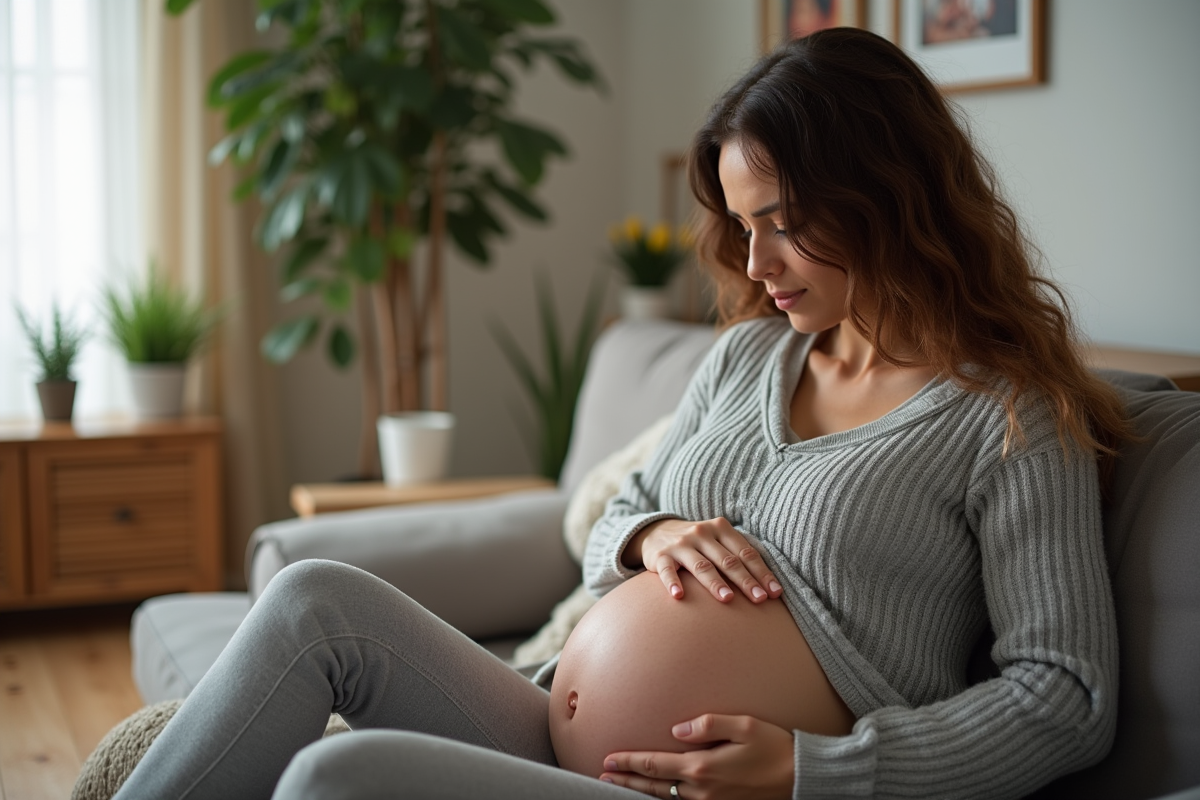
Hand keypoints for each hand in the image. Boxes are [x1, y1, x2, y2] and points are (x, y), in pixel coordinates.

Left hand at [599, 713, 794, 799]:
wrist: (801, 778)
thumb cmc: (775, 747)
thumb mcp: (744, 725)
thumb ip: (708, 725)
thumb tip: (678, 729)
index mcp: (703, 767)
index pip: (656, 763)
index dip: (630, 761)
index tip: (609, 758)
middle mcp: (702, 789)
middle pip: (655, 784)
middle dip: (628, 778)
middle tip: (604, 773)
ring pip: (667, 798)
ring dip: (642, 790)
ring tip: (622, 784)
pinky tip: (658, 794)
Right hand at [625, 517, 782, 603]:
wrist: (656, 532)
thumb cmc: (697, 543)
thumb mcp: (717, 540)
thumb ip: (737, 554)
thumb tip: (768, 584)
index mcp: (720, 528)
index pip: (746, 552)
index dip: (761, 573)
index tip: (774, 593)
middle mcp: (701, 533)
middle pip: (727, 560)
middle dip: (745, 580)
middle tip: (759, 599)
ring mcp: (680, 544)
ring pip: (701, 565)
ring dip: (715, 583)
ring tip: (728, 599)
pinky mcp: (660, 556)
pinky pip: (667, 571)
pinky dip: (673, 583)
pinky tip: (679, 596)